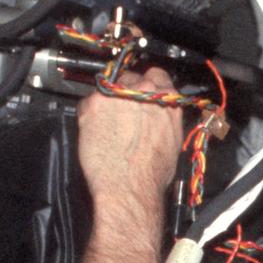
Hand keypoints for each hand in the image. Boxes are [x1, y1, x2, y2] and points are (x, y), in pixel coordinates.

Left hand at [77, 67, 184, 212]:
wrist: (130, 186)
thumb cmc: (151, 174)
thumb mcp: (173, 141)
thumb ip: (164, 118)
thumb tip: (157, 116)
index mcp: (167, 100)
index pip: (157, 76)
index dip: (146, 85)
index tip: (140, 93)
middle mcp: (144, 90)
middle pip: (131, 78)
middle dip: (125, 92)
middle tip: (120, 113)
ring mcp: (118, 93)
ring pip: (109, 88)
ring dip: (107, 102)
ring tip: (108, 127)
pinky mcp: (95, 102)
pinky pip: (88, 101)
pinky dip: (90, 114)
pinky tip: (96, 132)